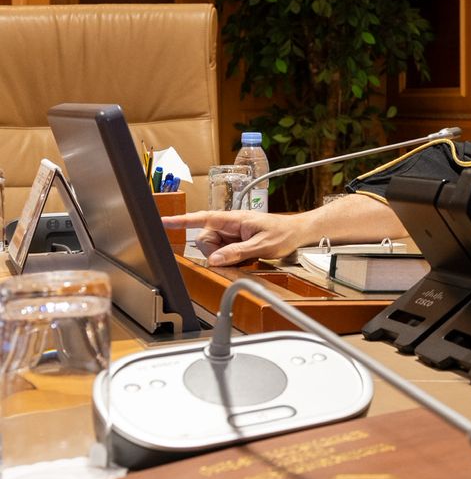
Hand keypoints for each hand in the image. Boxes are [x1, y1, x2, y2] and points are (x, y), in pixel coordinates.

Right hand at [162, 210, 310, 265]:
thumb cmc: (284, 233)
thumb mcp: (261, 245)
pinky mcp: (236, 242)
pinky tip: (245, 258)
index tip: (164, 222)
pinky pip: (223, 253)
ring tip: (246, 256)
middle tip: (236, 256)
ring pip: (213, 248)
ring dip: (223, 257)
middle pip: (205, 239)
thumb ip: (237, 252)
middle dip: (214, 252)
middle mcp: (230, 225)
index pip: (203, 218)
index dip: (183, 221)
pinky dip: (229, 258)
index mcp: (234, 219)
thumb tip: (214, 259)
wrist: (298, 232)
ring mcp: (232, 233)